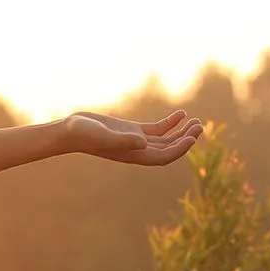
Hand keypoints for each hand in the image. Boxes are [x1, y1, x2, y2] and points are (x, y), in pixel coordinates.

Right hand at [63, 109, 203, 165]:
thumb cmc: (84, 134)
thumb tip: (143, 142)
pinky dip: (171, 123)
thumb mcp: (103, 135)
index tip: (191, 138)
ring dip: (182, 132)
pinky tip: (182, 113)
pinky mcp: (132, 129)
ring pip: (166, 139)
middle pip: (169, 149)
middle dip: (186, 140)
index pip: (164, 157)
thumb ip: (123, 140)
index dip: (180, 149)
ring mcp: (136, 139)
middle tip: (200, 127)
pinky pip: (157, 129)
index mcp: (134, 155)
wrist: (69, 130)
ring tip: (198, 122)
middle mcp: (138, 150)